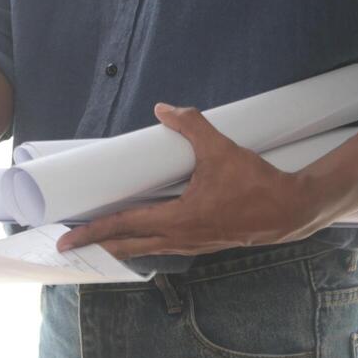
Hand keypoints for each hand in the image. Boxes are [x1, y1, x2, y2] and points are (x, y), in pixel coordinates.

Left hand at [57, 104, 332, 258]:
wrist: (290, 210)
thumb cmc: (256, 183)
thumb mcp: (222, 149)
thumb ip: (192, 126)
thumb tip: (165, 108)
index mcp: (178, 220)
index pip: (124, 225)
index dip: (93, 231)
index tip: (66, 238)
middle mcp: (179, 238)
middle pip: (127, 245)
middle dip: (96, 245)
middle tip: (67, 246)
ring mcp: (191, 245)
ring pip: (145, 249)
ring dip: (119, 246)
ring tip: (98, 242)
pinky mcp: (202, 244)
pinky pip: (163, 247)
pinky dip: (144, 244)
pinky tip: (140, 239)